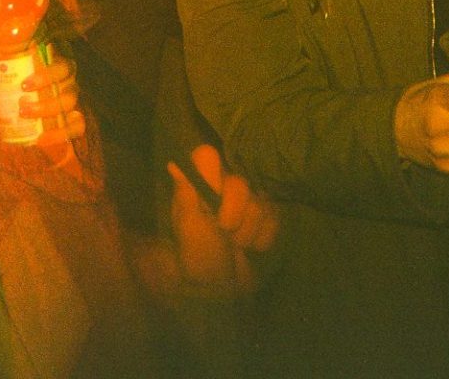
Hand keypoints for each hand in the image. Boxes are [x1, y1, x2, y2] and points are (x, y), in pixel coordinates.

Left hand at [9, 53, 90, 159]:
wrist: (23, 106)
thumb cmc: (15, 85)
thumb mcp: (3, 76)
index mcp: (57, 67)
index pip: (61, 68)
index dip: (47, 76)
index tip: (24, 85)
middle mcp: (68, 83)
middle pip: (67, 90)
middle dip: (45, 102)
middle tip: (22, 107)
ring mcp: (73, 102)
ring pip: (70, 106)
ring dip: (48, 113)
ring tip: (26, 119)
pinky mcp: (75, 121)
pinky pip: (76, 127)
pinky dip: (60, 135)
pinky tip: (40, 140)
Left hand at [141, 144, 277, 299]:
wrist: (227, 291)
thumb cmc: (201, 259)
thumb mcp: (190, 228)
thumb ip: (188, 194)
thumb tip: (173, 163)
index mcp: (200, 189)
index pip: (207, 156)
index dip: (214, 173)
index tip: (214, 195)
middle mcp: (223, 190)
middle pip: (240, 182)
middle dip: (234, 213)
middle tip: (225, 232)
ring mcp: (249, 203)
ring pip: (261, 201)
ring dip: (248, 231)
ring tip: (237, 246)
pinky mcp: (268, 218)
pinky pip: (275, 217)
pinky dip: (263, 237)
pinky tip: (252, 248)